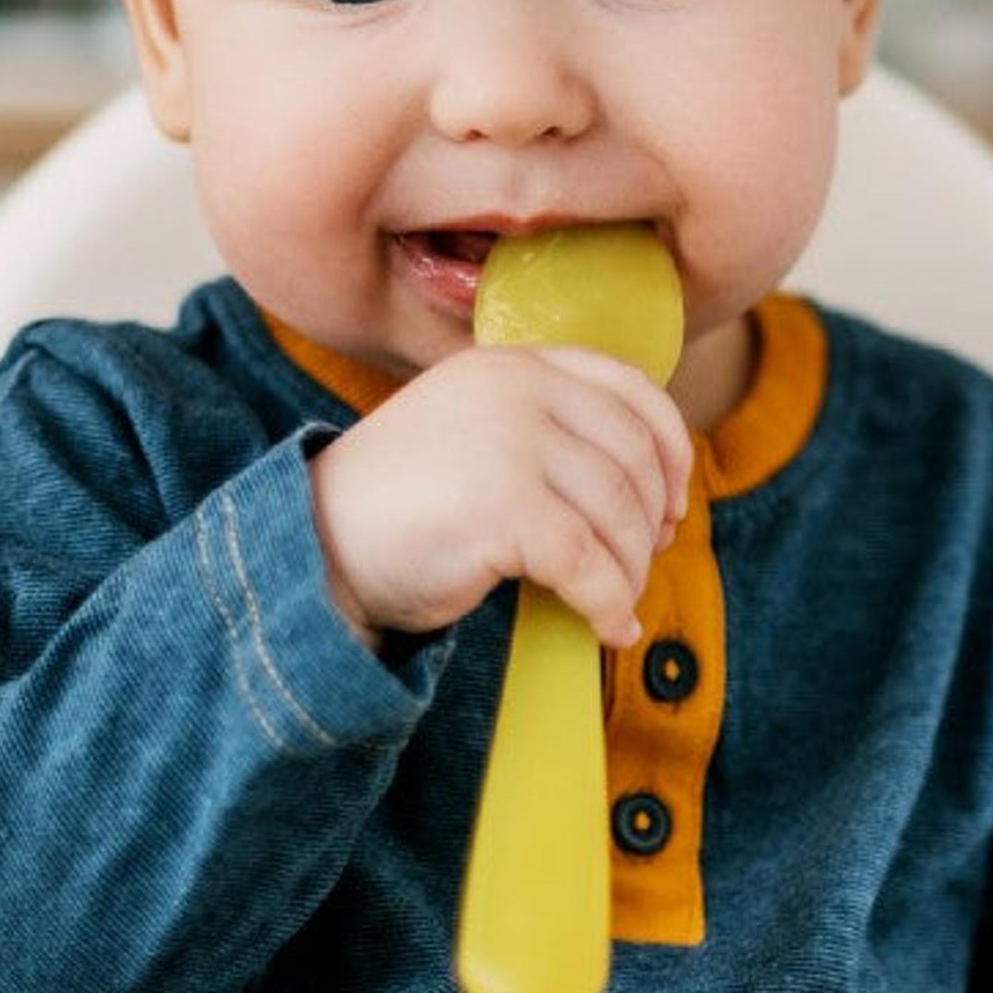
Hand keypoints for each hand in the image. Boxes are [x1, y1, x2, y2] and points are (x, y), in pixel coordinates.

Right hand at [307, 344, 693, 652]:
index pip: (630, 388)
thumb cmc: (403, 504)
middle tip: (644, 562)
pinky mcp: (501, 505)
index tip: (676, 501)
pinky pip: (588, 565)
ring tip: (617, 603)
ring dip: (631, 570)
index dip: (670, 448)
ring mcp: (509, 443)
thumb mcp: (479, 434)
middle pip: (633, 457)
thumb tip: (654, 492)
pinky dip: (610, 604)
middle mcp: (516, 388)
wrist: (316, 546)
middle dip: (652, 520)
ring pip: (618, 513)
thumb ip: (548, 433)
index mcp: (515, 364)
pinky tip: (610, 628)